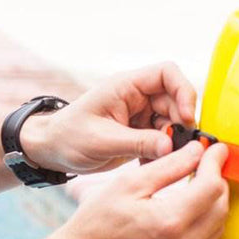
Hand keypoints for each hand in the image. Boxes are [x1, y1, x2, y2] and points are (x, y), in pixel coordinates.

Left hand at [21, 63, 197, 174]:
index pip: (167, 73)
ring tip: (161, 161)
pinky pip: (163, 139)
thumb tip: (172, 146)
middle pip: (176, 101)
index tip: (186, 118)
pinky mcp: (140, 134)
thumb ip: (138, 143)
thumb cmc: (69, 138)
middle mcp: (137, 97)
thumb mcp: (102, 141)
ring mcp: (140, 115)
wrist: (52, 151)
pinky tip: (150, 165)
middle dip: (180, 124)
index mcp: (126, 86)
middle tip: (176, 149)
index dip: (183, 91)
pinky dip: (163, 153)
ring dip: (173, 142)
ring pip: (173, 123)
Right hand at [56, 140, 227, 238]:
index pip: (211, 186)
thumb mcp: (128, 184)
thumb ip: (168, 166)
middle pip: (220, 206)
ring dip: (214, 202)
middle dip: (218, 180)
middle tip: (208, 163)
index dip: (215, 162)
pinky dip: (206, 222)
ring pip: (217, 226)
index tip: (215, 150)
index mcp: (169, 221)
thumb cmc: (94, 226)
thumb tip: (196, 152)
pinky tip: (192, 209)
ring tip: (200, 183)